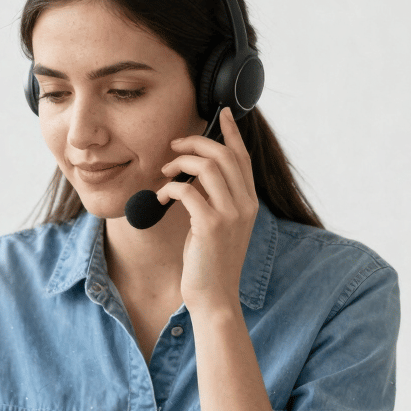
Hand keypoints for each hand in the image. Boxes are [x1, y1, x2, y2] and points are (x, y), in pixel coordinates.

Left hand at [157, 107, 258, 315]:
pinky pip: (187, 191)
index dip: (232, 132)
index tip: (223, 112)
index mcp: (249, 202)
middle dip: (195, 143)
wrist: (215, 298)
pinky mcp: (211, 226)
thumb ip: (216, 200)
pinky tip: (160, 199)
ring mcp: (230, 215)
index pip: (243, 157)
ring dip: (180, 164)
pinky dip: (169, 188)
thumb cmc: (210, 262)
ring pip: (207, 167)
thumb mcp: (220, 226)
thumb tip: (194, 175)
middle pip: (223, 154)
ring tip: (164, 173)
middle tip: (173, 147)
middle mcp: (245, 205)